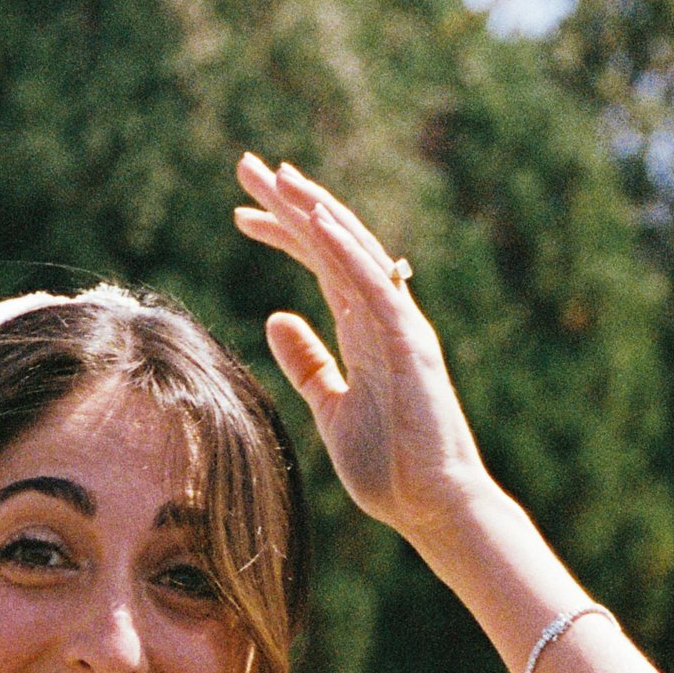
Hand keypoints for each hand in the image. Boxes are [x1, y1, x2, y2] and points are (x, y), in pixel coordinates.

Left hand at [232, 153, 488, 548]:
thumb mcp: (331, 408)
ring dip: (316, 210)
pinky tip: (317, 220)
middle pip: (331, 243)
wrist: (431, 506)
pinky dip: (346, 250)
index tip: (241, 214)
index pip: (318, 264)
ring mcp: (398, 324)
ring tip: (279, 176)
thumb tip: (275, 318)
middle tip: (247, 165)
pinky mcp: (409, 342)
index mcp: (363, 328)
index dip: (282, 234)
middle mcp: (382, 314)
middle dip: (290, 204)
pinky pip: (374, 285)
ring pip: (352, 251)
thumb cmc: (390, 467)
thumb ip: (307, 363)